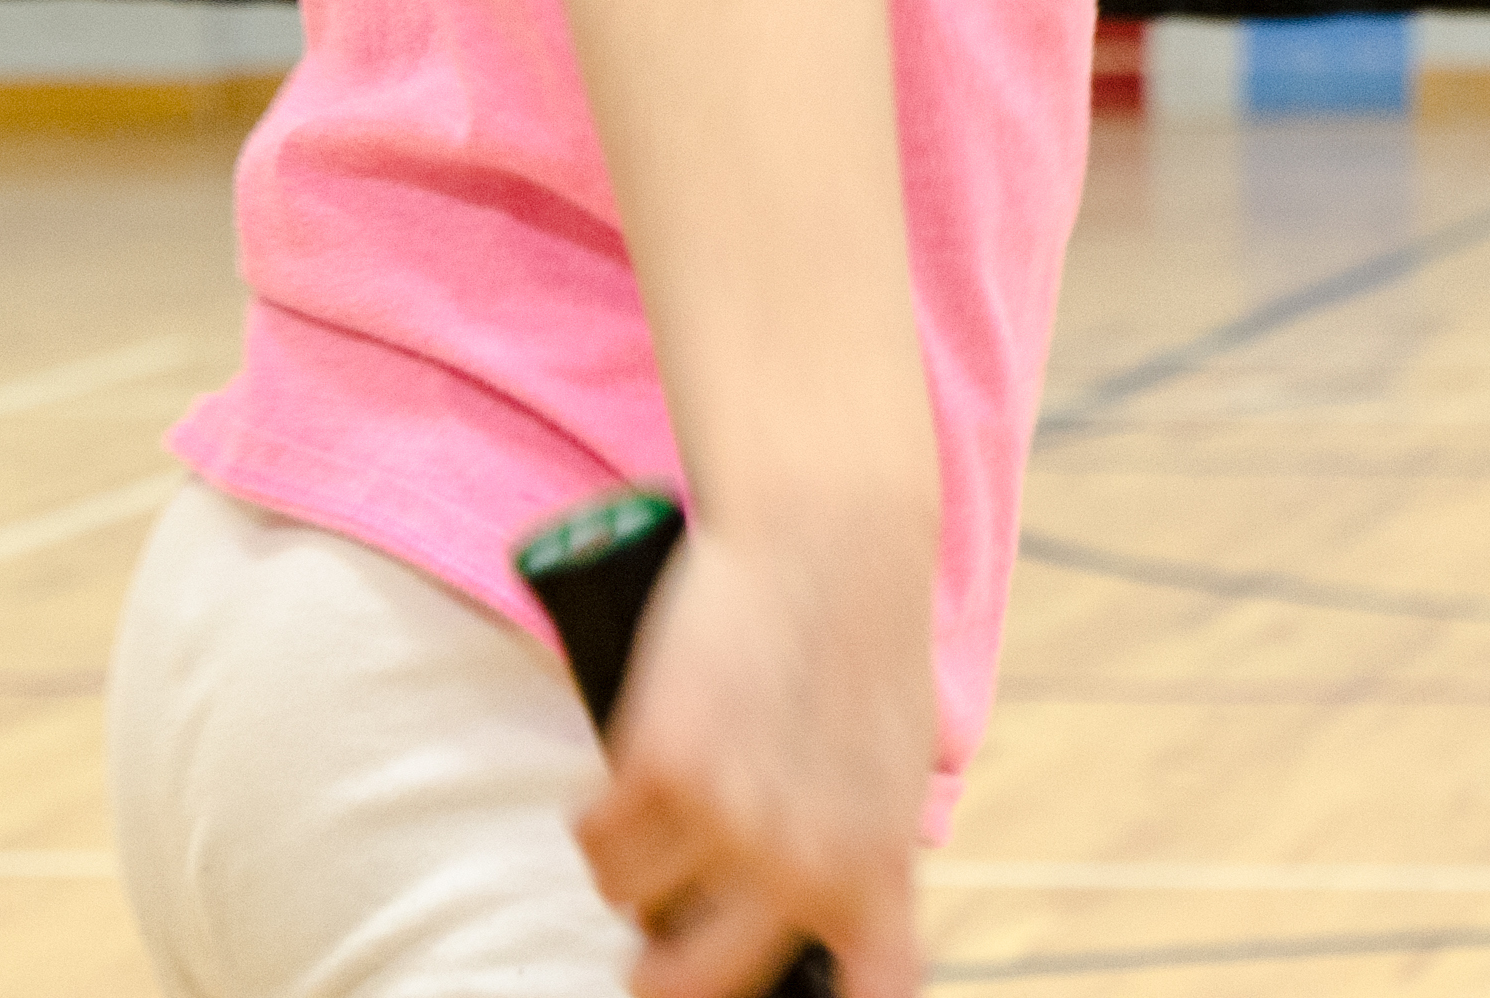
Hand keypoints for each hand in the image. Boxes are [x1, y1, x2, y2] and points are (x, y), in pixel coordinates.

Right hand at [574, 513, 931, 997]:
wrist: (833, 537)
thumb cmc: (867, 646)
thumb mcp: (894, 770)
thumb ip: (860, 851)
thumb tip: (821, 920)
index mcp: (878, 869)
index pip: (871, 996)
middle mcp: (804, 865)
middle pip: (691, 986)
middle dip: (660, 970)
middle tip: (654, 942)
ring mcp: (727, 820)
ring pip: (627, 902)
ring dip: (631, 865)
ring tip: (659, 811)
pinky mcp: (660, 763)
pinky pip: (596, 838)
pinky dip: (598, 816)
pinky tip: (625, 781)